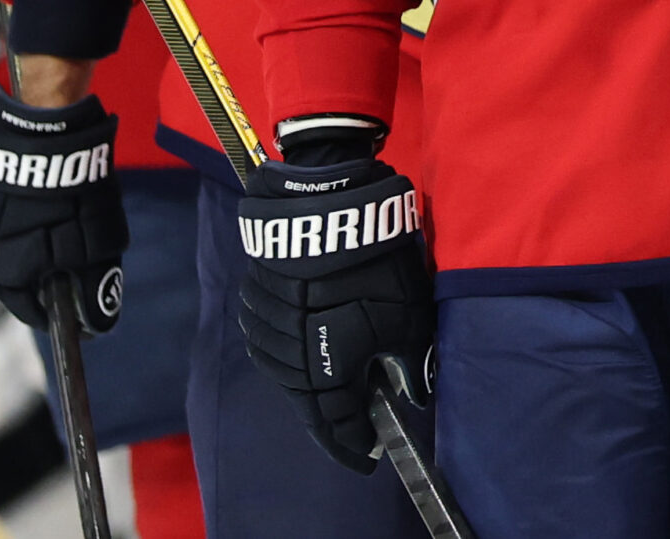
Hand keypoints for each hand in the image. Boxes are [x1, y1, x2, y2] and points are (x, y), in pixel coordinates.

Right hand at [0, 87, 125, 332]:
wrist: (42, 136)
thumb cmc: (70, 198)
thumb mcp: (95, 248)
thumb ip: (95, 288)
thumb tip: (100, 326)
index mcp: (5, 273)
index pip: (29, 310)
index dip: (58, 315)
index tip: (83, 312)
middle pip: (19, 279)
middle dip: (49, 278)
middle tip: (82, 265)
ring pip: (10, 247)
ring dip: (36, 246)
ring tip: (69, 230)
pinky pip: (5, 220)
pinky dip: (27, 222)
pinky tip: (49, 207)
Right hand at [237, 157, 432, 474]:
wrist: (327, 211)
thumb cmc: (376, 268)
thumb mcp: (408, 318)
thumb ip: (410, 363)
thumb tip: (414, 396)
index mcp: (326, 373)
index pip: (338, 424)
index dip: (355, 444)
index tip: (369, 457)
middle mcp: (289, 361)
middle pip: (308, 405)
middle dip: (332, 420)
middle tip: (352, 429)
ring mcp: (267, 333)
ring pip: (287, 377)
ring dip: (310, 388)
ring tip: (332, 392)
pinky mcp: (255, 306)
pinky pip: (272, 347)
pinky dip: (292, 358)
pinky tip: (305, 353)